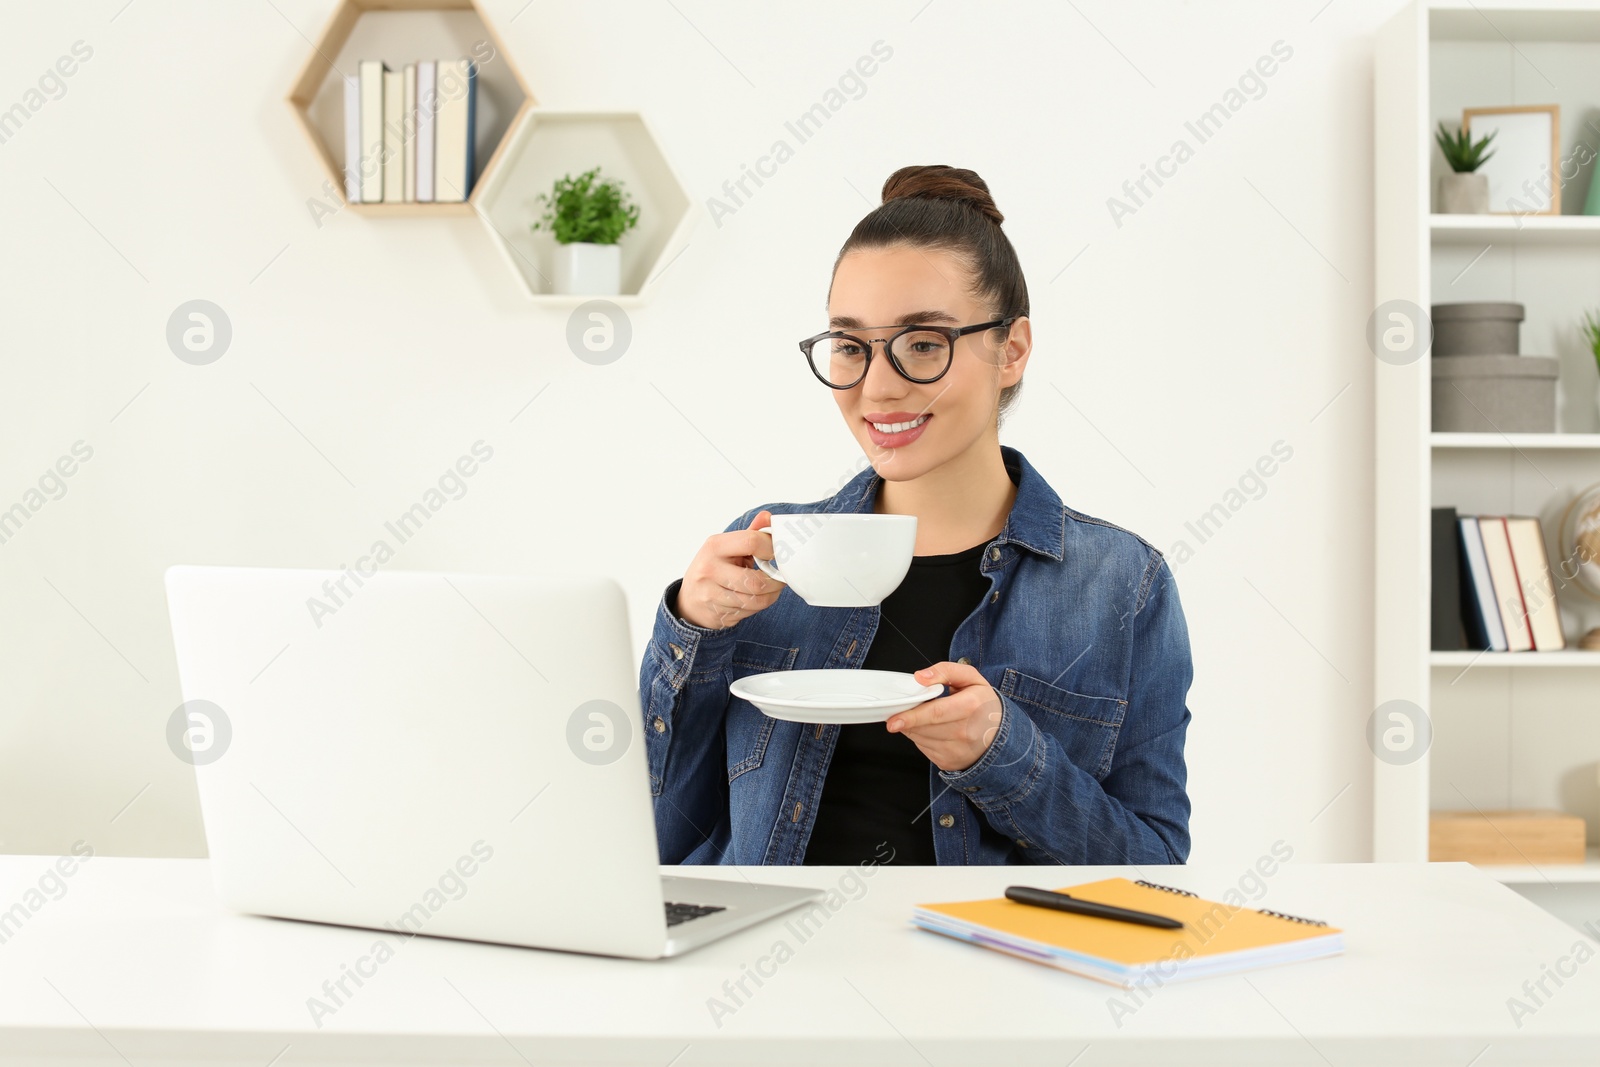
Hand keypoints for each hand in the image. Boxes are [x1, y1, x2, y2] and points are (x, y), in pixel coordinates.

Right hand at [675, 510, 785, 629]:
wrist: (690, 599)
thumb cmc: (714, 568)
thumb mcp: (727, 547)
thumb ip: (750, 534)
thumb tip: (768, 517)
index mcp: (715, 546)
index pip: (752, 542)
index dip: (772, 548)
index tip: (778, 554)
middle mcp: (710, 569)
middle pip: (756, 581)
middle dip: (775, 582)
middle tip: (781, 578)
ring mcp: (710, 594)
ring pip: (755, 601)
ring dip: (770, 597)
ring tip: (772, 589)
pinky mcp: (716, 613)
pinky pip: (748, 612)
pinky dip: (758, 607)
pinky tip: (756, 599)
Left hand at [886, 661, 1003, 772]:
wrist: (1001, 735)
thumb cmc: (983, 704)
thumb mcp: (971, 678)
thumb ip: (945, 671)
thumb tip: (920, 677)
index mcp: (971, 706)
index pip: (935, 713)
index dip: (912, 716)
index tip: (893, 720)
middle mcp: (966, 732)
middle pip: (924, 727)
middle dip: (909, 719)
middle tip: (902, 712)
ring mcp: (957, 750)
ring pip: (920, 738)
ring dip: (914, 727)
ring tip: (927, 717)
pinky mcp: (949, 761)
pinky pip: (923, 747)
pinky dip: (921, 737)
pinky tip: (934, 729)